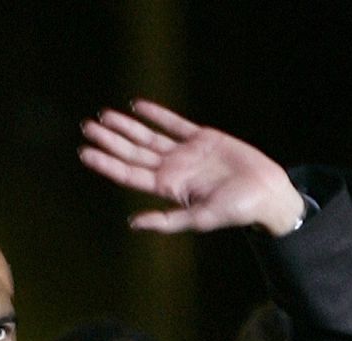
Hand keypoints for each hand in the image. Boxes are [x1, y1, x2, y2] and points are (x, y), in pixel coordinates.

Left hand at [78, 99, 305, 235]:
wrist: (267, 192)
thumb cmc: (237, 210)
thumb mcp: (201, 219)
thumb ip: (168, 221)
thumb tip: (133, 223)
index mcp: (168, 188)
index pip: (129, 174)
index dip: (106, 163)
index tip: (85, 152)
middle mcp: (172, 170)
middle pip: (132, 153)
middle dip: (109, 140)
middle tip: (87, 127)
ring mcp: (186, 153)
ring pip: (148, 137)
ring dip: (126, 126)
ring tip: (104, 115)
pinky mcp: (202, 138)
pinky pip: (174, 123)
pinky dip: (156, 114)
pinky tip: (139, 106)